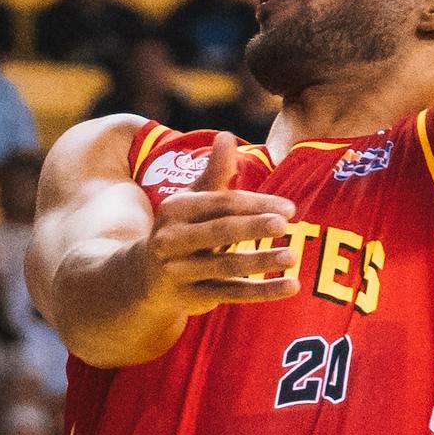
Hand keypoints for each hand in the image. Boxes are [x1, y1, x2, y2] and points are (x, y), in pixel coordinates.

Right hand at [134, 183, 306, 320]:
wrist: (141, 276)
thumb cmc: (179, 229)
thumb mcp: (190, 200)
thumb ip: (213, 172)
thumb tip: (227, 136)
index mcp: (176, 209)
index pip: (220, 204)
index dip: (255, 204)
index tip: (289, 208)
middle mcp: (172, 240)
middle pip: (219, 231)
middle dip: (252, 227)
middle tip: (285, 224)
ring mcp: (179, 271)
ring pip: (226, 266)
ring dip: (260, 261)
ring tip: (292, 257)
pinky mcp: (191, 298)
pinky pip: (232, 294)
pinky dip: (263, 292)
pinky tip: (291, 286)